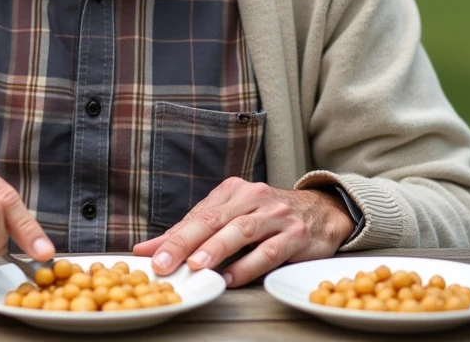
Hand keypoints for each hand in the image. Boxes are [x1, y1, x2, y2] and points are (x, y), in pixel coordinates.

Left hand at [132, 178, 353, 287]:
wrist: (322, 212)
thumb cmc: (268, 217)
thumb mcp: (232, 217)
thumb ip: (192, 232)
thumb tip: (148, 249)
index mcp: (234, 191)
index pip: (197, 214)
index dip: (171, 235)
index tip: (147, 254)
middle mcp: (254, 197)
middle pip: (213, 219)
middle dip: (184, 241)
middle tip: (162, 262)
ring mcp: (276, 215)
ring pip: (241, 231)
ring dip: (216, 248)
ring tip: (196, 266)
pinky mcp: (296, 235)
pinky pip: (269, 252)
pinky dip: (247, 266)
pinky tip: (230, 278)